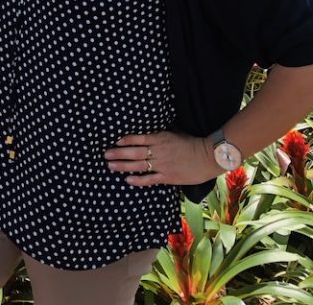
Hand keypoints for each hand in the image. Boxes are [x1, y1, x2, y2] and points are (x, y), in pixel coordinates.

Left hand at [104, 130, 219, 186]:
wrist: (208, 156)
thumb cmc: (191, 142)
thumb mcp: (174, 133)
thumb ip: (160, 134)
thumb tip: (148, 131)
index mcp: (160, 137)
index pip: (138, 138)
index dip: (125, 140)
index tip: (114, 141)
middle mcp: (158, 150)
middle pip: (134, 151)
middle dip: (118, 153)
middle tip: (105, 154)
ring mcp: (162, 164)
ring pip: (138, 165)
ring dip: (123, 166)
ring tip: (110, 166)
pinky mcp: (168, 176)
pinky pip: (150, 179)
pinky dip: (138, 180)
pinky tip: (127, 180)